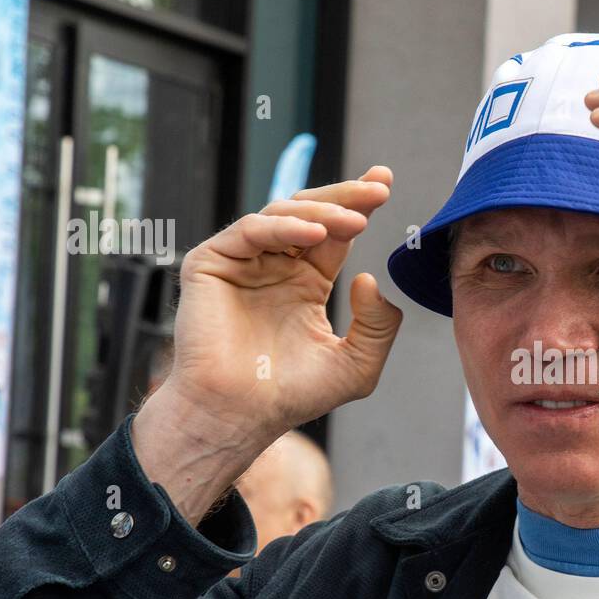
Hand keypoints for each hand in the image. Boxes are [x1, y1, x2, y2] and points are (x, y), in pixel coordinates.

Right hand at [164, 166, 401, 435]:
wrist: (241, 415)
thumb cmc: (291, 396)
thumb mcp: (356, 365)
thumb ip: (377, 325)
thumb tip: (369, 278)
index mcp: (306, 283)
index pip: (336, 233)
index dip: (359, 205)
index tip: (386, 183)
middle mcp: (275, 267)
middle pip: (312, 213)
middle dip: (347, 196)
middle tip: (378, 188)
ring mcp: (243, 263)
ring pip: (283, 214)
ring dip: (323, 212)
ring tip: (355, 221)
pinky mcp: (212, 264)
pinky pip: (249, 230)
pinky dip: (283, 226)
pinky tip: (315, 233)